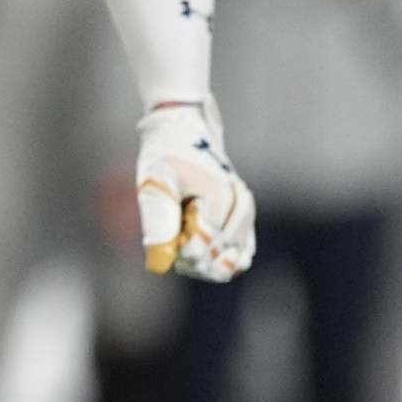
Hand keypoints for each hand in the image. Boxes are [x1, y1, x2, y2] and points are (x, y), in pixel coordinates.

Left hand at [136, 99, 255, 281]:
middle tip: (172, 236)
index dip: (178, 251)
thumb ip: (157, 221)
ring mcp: (247, 213)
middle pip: (219, 257)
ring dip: (206, 262)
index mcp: (220, 195)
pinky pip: (242, 256)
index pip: (203, 247)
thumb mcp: (154, 183)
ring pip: (233, 262)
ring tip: (183, 240)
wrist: (184, 134)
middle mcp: (241, 205)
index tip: (166, 236)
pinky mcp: (247, 220)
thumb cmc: (165, 158)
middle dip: (191, 258)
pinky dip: (220, 260)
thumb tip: (157, 267)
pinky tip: (199, 246)